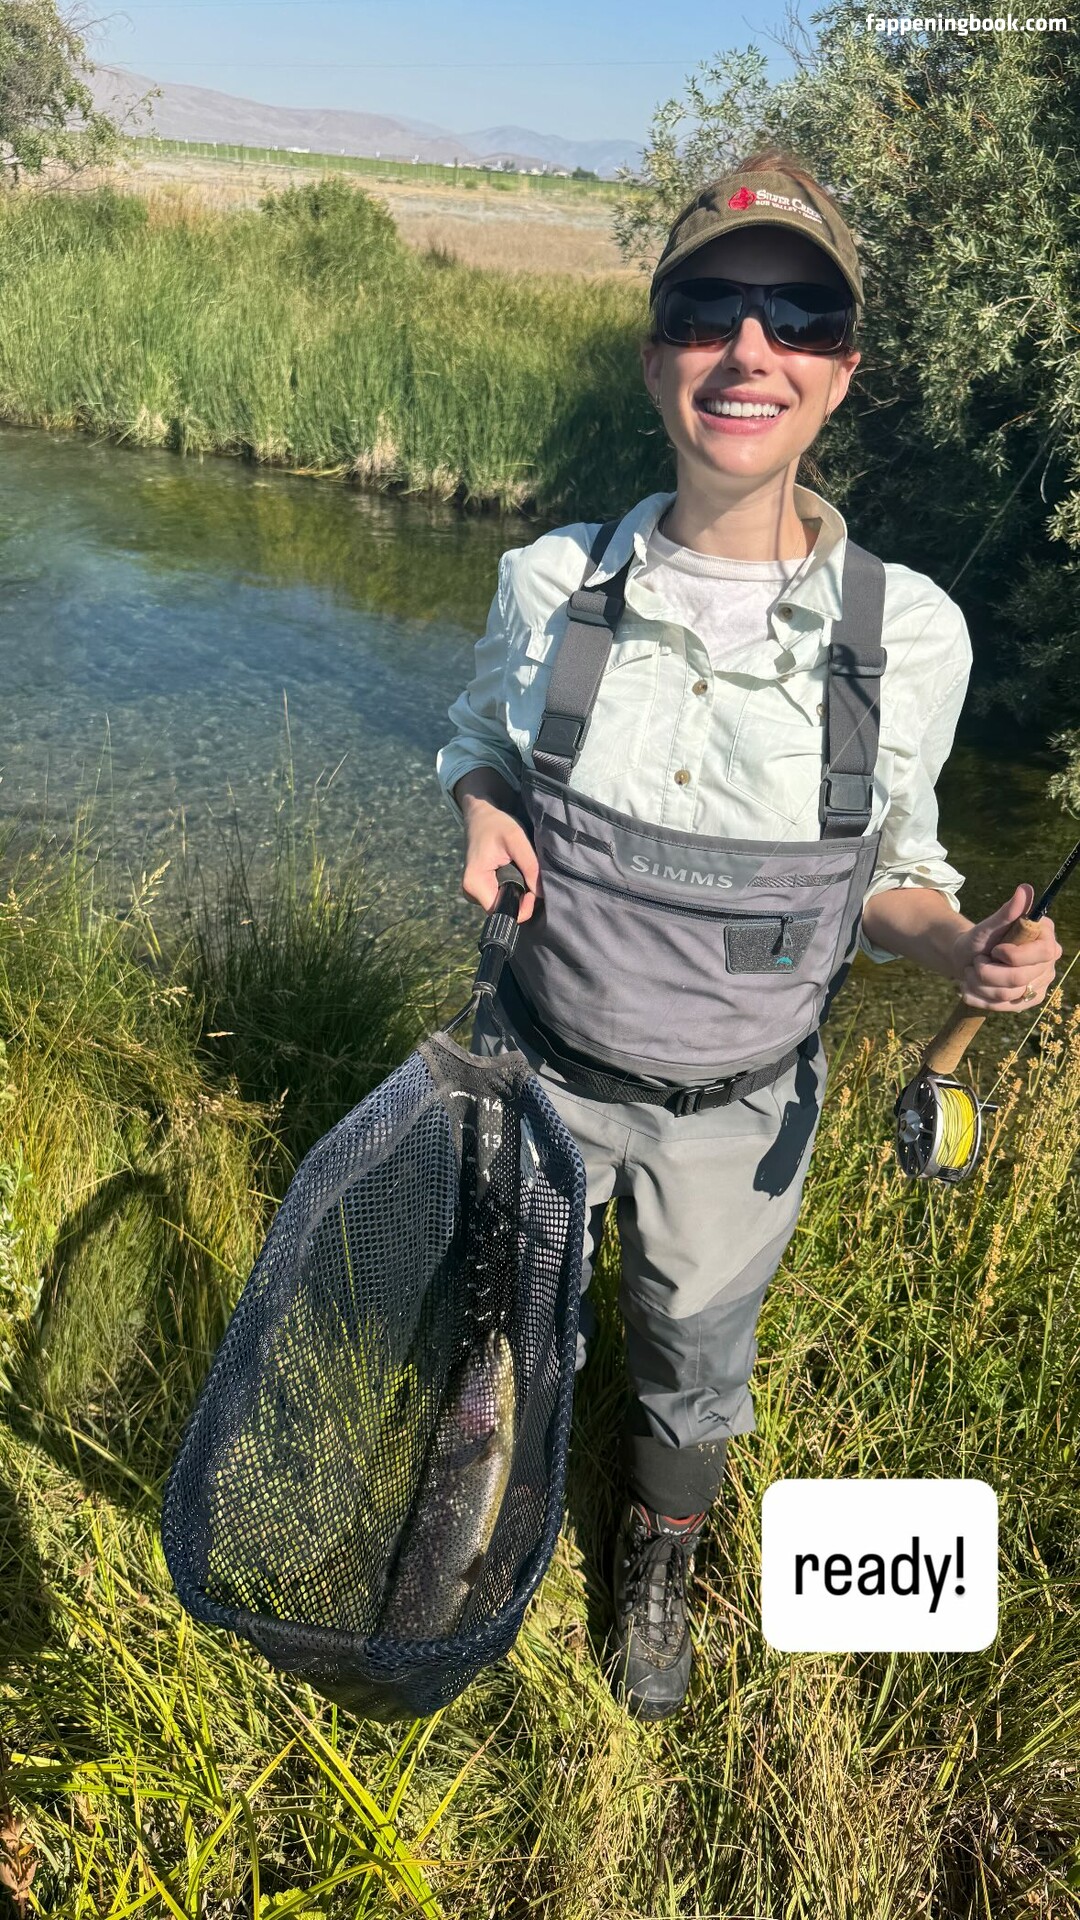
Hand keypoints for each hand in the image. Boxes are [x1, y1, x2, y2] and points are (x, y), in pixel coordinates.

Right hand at [460, 795, 542, 922]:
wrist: (480, 816)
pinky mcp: (481, 887)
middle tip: (531, 878)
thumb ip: (530, 866)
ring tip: (522, 871)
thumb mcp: (516, 839)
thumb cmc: (496, 824)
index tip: (533, 891)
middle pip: (503, 909)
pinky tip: (516, 873)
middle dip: (521, 899)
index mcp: (475, 884)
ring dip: (518, 892)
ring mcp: (475, 891)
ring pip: (503, 903)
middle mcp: (471, 892)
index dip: (522, 907)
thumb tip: (541, 893)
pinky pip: (501, 896)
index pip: (502, 911)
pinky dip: (513, 888)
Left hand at [950, 884, 1061, 1011]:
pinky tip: (968, 989)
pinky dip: (978, 998)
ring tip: (972, 972)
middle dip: (987, 971)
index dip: (1014, 955)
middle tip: (977, 962)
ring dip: (979, 983)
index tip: (996, 950)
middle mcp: (1049, 963)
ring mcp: (1040, 984)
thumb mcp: (989, 925)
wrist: (968, 959)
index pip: (1043, 953)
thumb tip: (1025, 889)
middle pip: (1019, 978)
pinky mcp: (1027, 1001)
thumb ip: (1007, 912)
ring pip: (1006, 995)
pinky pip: (1002, 1008)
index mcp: (1046, 939)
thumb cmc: (982, 938)